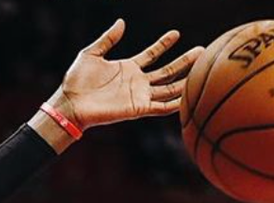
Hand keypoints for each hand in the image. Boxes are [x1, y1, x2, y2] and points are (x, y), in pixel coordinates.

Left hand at [49, 19, 202, 129]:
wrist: (70, 104)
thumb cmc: (76, 81)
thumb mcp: (91, 54)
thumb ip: (107, 39)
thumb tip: (121, 22)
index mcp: (128, 68)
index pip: (152, 54)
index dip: (163, 44)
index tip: (176, 33)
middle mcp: (137, 82)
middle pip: (167, 71)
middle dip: (184, 61)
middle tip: (202, 50)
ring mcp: (139, 96)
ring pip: (169, 87)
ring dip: (186, 79)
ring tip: (203, 68)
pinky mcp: (138, 109)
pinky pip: (162, 107)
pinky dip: (176, 103)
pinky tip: (190, 97)